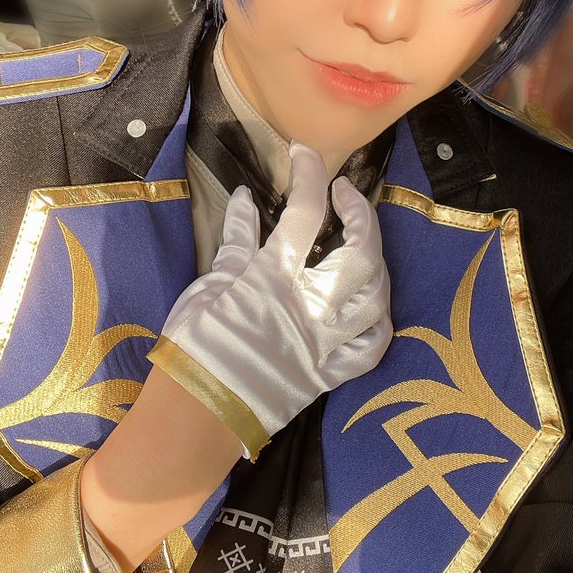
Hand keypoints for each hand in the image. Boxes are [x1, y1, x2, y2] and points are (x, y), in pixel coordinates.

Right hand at [151, 142, 391, 455]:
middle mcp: (310, 307)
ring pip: (376, 298)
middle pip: (359, 253)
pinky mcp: (331, 375)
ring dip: (377, 263)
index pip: (304, 214)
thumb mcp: (209, 285)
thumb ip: (236, 242)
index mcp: (274, 279)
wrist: (195, 417)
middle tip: (346, 193)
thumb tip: (250, 198)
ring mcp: (327, 343)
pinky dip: (378, 323)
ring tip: (362, 244)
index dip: (310, 176)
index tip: (306, 155)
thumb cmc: (194, 346)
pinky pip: (371, 349)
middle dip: (361, 214)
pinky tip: (372, 304)